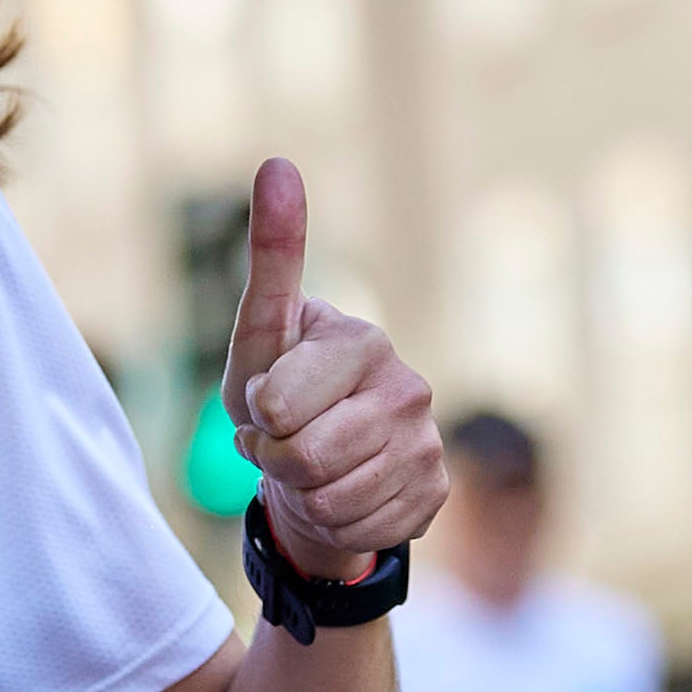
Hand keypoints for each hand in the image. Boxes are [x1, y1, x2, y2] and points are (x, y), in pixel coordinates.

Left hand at [222, 158, 445, 580]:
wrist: (318, 466)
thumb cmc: (280, 393)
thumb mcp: (260, 334)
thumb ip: (272, 256)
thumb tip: (277, 162)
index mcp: (363, 341)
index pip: (281, 404)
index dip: (257, 417)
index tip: (267, 403)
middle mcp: (409, 387)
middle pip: (307, 458)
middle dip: (276, 461)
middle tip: (282, 442)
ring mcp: (428, 443)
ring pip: (332, 500)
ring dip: (303, 494)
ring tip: (308, 469)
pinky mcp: (434, 494)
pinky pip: (362, 529)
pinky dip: (336, 523)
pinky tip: (342, 495)